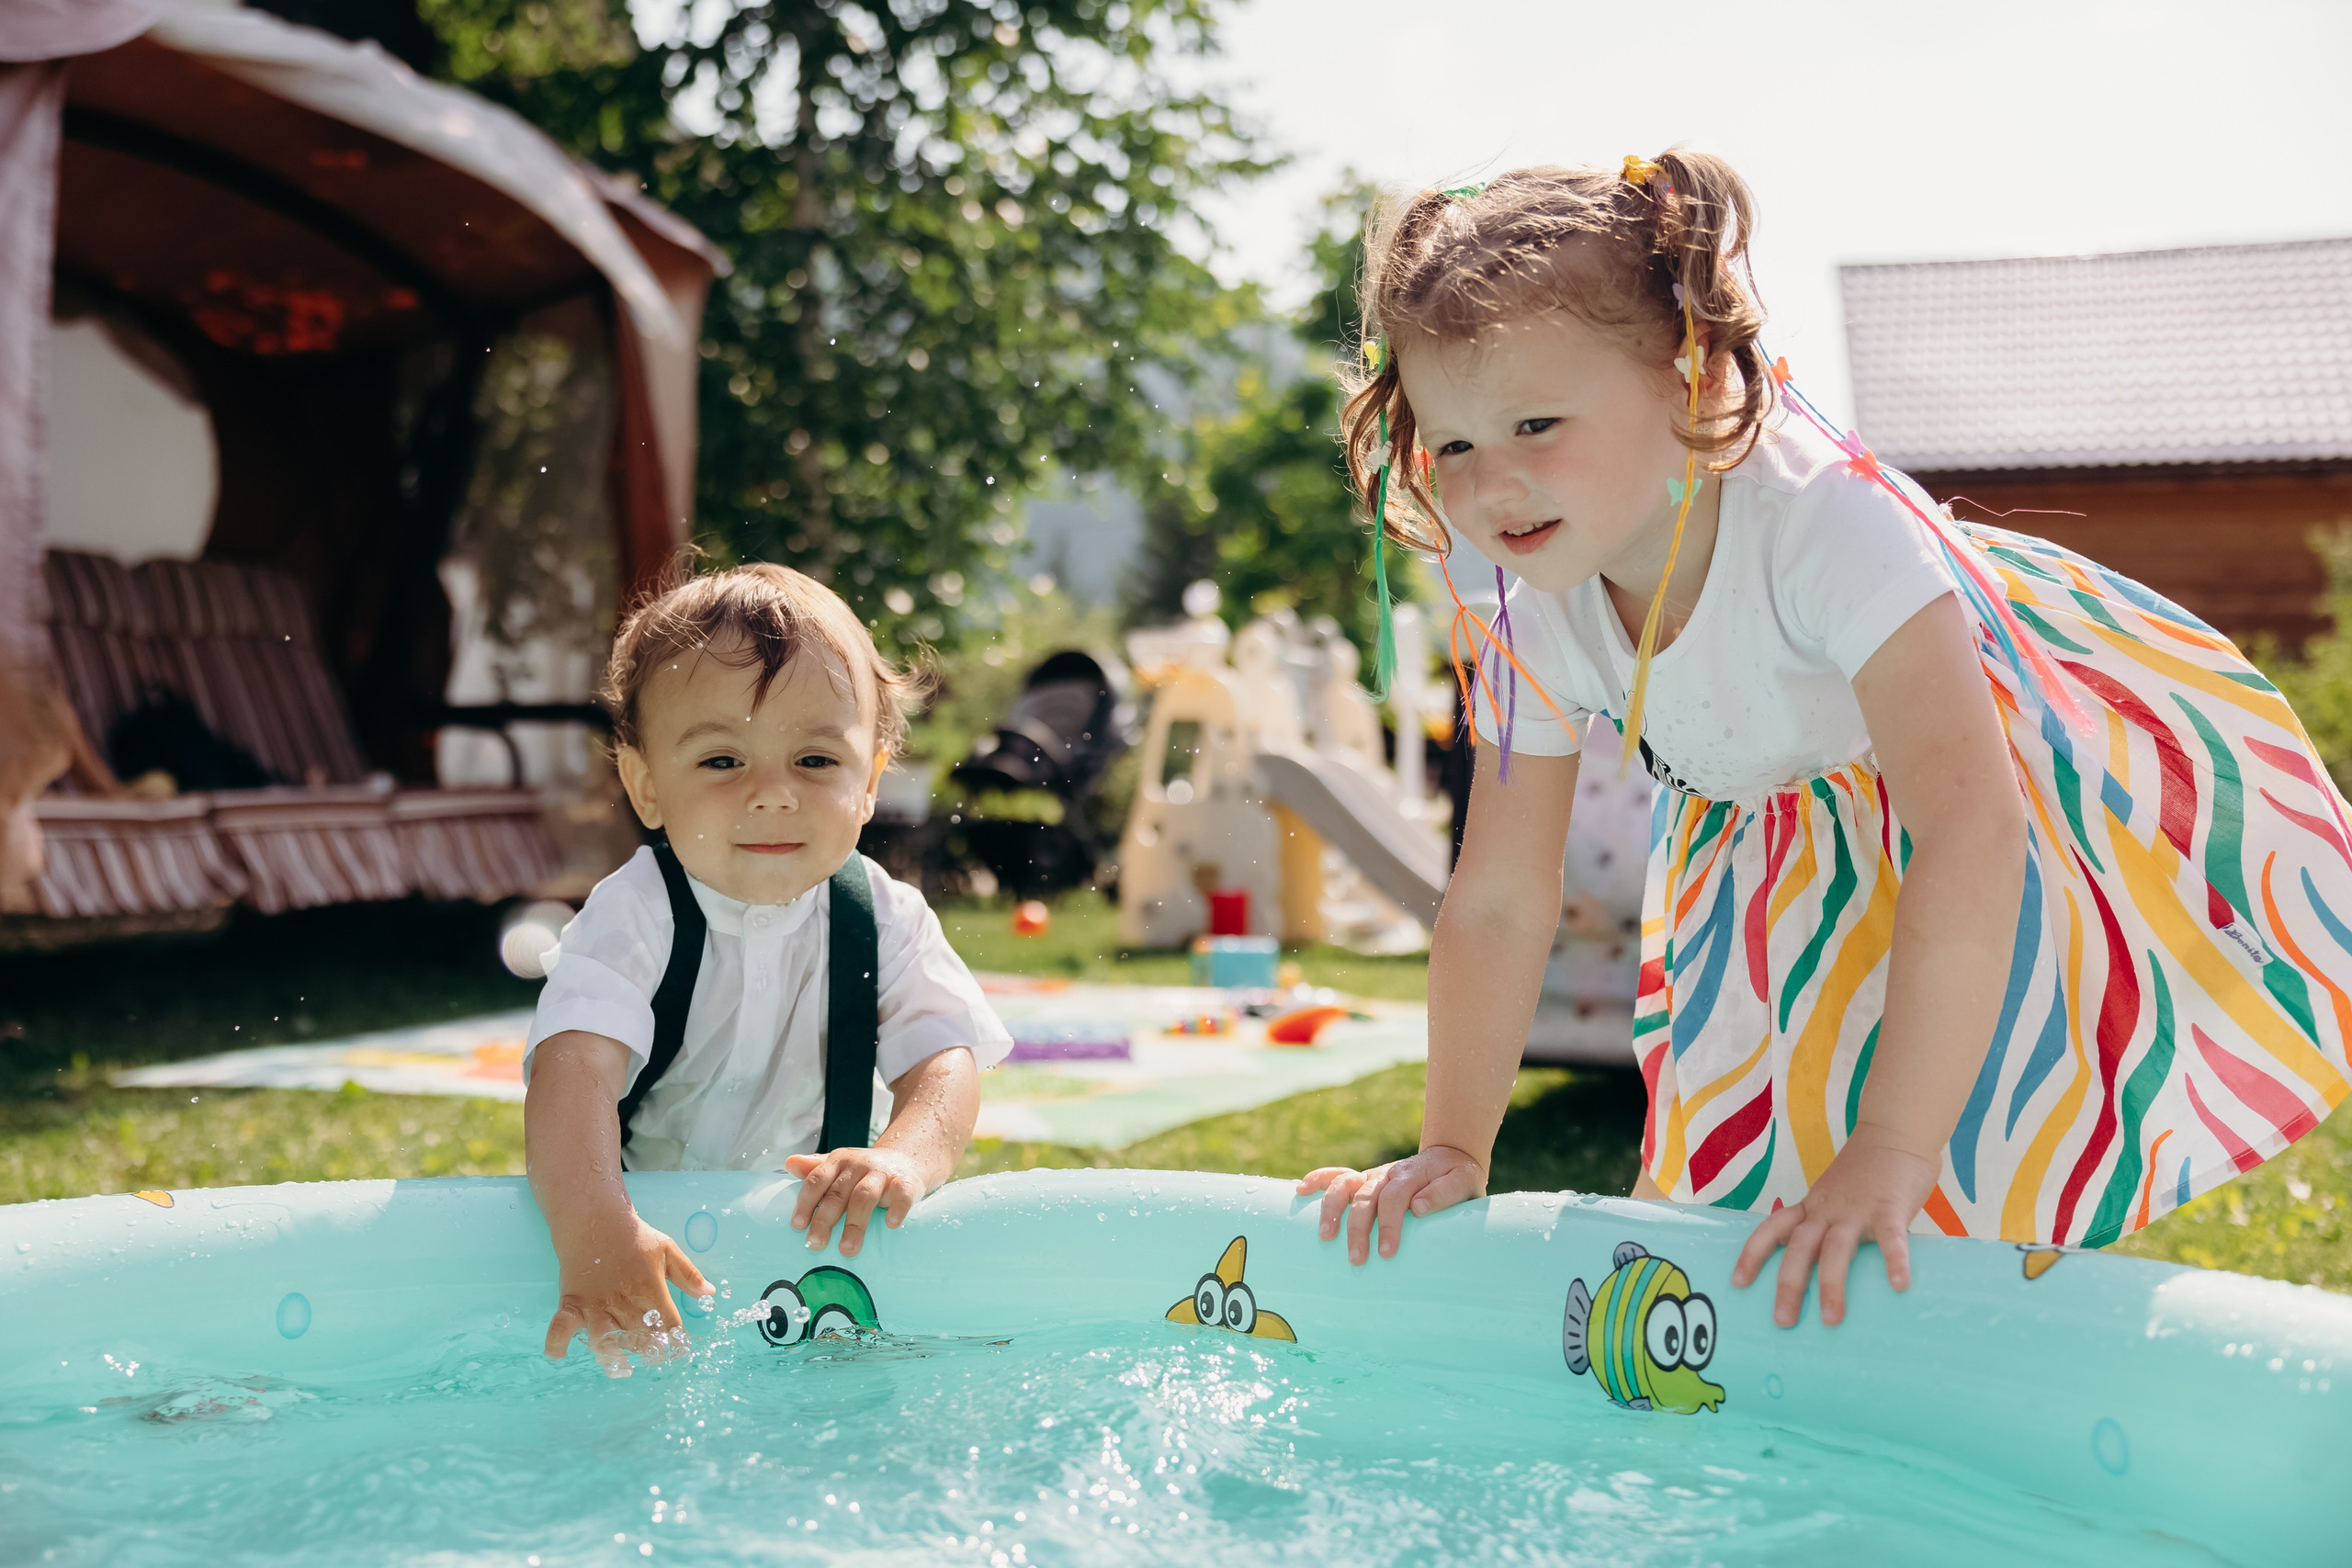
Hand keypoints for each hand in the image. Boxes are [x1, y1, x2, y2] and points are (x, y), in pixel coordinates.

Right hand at [543, 1212, 710, 1375]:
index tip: (676, 1350)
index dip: (675, 1341)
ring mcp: (595, 1303)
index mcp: (650, 1288)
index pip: (668, 1326)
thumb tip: (710, 1294)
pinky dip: (557, 1343)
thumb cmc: (634, 1237)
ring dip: (612, 1354)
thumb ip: (688, 1275)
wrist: (595, 1218)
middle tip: (649, 1353)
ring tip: (619, 1362)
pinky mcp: (571, 1302)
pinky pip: (560, 1327)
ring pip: (604, 1339)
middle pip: (639, 1338)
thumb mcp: (667, 1249)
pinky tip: (560, 1355)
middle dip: (647, 1350)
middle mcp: (623, 1300)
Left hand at [784, 1146, 929, 1256]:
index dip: (806, 1203)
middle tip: (815, 1244)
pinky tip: (891, 1225)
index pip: (817, 1180)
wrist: (907, 1160)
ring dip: (855, 1224)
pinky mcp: (906, 1181)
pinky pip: (901, 1194)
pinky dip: (897, 1208)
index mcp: (839, 1161)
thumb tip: (789, 1163)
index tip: (797, 1226)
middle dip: (825, 1220)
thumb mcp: (840, 1167)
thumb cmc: (866, 1171)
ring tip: (847, 1250)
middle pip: (838, 1193)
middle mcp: (859, 1165)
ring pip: (865, 1196)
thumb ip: (815, 1168)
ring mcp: (882, 1173)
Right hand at [1296, 1146, 1486, 1264]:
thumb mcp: (1464, 1183)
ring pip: (1344, 1186)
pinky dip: (1318, 1179)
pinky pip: (1337, 1175)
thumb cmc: (1458, 1177)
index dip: (1389, 1225)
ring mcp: (1373, 1176)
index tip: (1386, 1253)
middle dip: (1357, 1229)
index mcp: (1410, 1175)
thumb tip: (1416, 1208)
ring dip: (1331, 1209)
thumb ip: (1444, 1194)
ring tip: (1325, 1236)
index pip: (1394, 1199)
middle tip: (1356, 1259)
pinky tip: (1300, 1190)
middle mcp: (1386, 1174)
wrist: (1451, 1155)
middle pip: (1365, 1197)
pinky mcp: (1365, 1179)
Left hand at [1730, 1125, 1940, 1326]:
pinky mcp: (1889, 1207)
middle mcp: (1826, 1210)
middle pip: (1798, 1248)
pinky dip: (1895, 1261)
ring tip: (1830, 1320)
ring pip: (1835, 1250)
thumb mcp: (1835, 1195)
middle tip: (1782, 1322)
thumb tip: (1828, 1269)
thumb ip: (1831, 1225)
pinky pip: (1891, 1238)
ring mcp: (1856, 1209)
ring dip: (1830, 1285)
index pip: (1771, 1229)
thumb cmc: (1865, 1171)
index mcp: (1811, 1207)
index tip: (1737, 1283)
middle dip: (1787, 1286)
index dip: (1752, 1255)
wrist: (1894, 1131)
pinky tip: (1898, 1285)